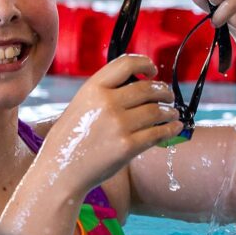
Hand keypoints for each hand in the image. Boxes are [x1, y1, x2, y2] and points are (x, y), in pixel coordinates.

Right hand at [38, 54, 181, 192]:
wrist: (60, 171)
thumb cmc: (70, 139)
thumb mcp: (80, 105)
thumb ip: (104, 93)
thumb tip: (137, 86)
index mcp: (92, 88)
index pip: (126, 64)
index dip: (145, 64)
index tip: (153, 70)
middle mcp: (106, 102)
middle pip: (148, 88)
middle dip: (164, 91)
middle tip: (169, 96)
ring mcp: (118, 125)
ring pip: (157, 111)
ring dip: (170, 111)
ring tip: (172, 113)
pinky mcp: (127, 147)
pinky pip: (158, 133)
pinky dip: (171, 129)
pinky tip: (175, 128)